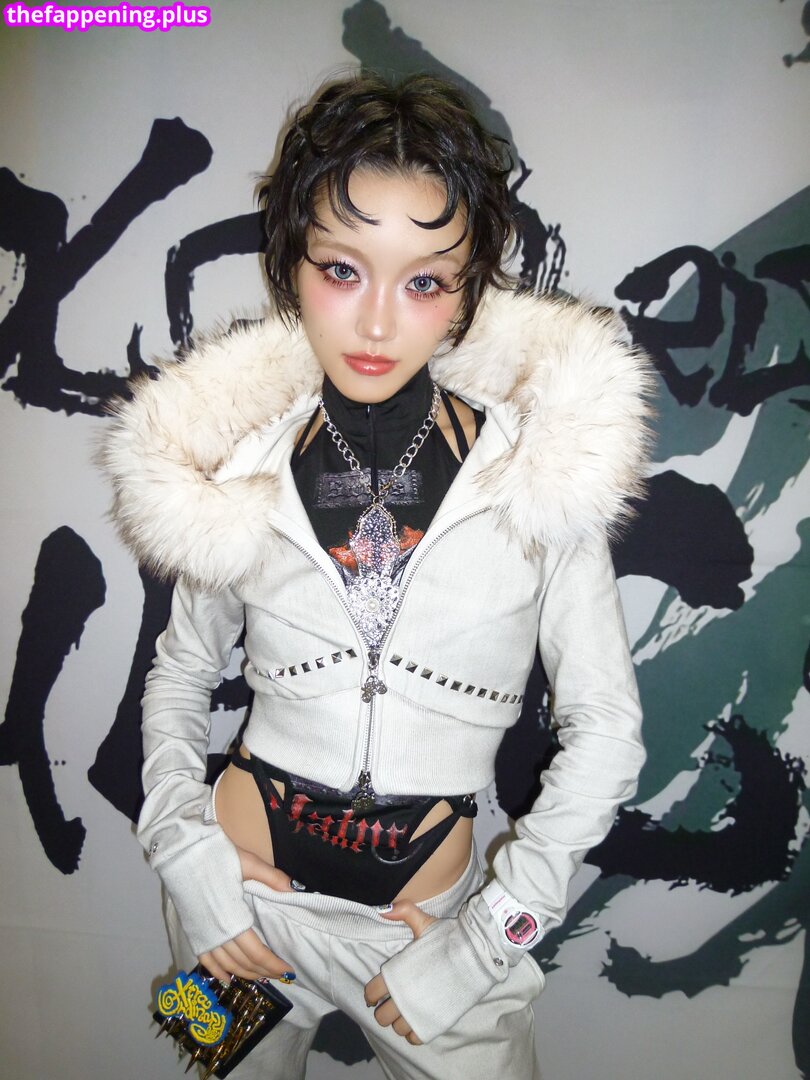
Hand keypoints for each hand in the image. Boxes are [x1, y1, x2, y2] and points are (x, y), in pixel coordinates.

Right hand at [199, 845, 295, 983]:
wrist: (181, 854)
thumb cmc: (216, 857)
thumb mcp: (249, 863)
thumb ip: (272, 878)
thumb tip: (295, 890)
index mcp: (233, 918)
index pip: (256, 953)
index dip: (273, 964)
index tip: (288, 971)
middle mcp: (217, 932)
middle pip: (243, 962)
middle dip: (264, 971)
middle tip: (281, 975)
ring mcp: (202, 934)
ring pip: (226, 964)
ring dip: (245, 973)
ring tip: (261, 976)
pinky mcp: (192, 932)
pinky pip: (205, 960)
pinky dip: (217, 972)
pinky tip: (227, 978)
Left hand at [364, 901, 437, 1045]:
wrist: (475, 955)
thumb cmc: (448, 939)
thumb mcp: (424, 923)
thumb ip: (403, 913)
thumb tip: (383, 909)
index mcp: (395, 975)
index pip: (372, 992)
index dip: (372, 993)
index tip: (378, 992)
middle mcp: (402, 998)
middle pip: (381, 1017)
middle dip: (385, 1010)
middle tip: (394, 1002)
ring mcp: (417, 1014)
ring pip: (396, 1029)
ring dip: (399, 1021)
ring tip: (408, 1011)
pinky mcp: (432, 1024)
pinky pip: (413, 1038)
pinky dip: (413, 1032)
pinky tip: (419, 1020)